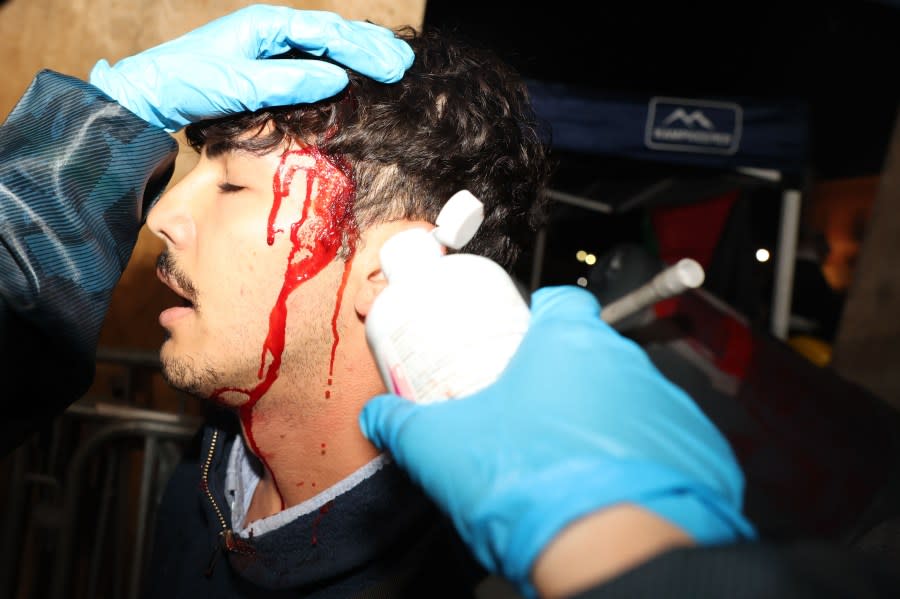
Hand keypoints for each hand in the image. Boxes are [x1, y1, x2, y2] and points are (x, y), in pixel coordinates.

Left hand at [89, 5, 413, 130]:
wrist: (151, 95)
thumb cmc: (187, 83)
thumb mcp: (238, 83)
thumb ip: (288, 81)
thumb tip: (336, 78)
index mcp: (267, 25)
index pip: (326, 33)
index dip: (363, 49)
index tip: (393, 65)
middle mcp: (272, 32)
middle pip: (332, 35)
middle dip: (370, 48)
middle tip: (405, 64)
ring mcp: (271, 50)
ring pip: (326, 48)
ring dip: (360, 56)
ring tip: (394, 64)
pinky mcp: (268, 70)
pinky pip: (313, 64)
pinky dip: (340, 68)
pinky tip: (357, 77)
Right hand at [360, 286, 754, 595]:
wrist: (609, 550)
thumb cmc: (532, 484)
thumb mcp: (441, 448)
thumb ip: (402, 424)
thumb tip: (380, 418)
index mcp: (569, 342)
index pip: (561, 302)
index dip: (539, 317)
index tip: (522, 340)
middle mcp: (625, 363)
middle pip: (591, 354)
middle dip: (562, 379)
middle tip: (529, 414)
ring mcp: (666, 405)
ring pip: (627, 398)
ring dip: (601, 419)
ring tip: (565, 459)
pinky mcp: (698, 450)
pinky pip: (663, 442)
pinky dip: (638, 457)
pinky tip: (607, 486)